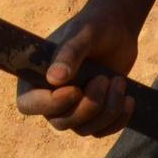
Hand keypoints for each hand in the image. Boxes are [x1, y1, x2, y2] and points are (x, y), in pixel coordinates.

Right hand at [14, 0, 149, 136]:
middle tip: (105, 79)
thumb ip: (69, 53)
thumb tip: (54, 79)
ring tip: (119, 81)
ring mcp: (72, 108)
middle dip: (88, 106)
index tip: (75, 89)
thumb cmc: (95, 26)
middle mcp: (49, 97)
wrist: (118, 31)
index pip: (28, 104)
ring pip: (83, 129)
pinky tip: (129, 99)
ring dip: (106, 110)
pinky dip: (117, 120)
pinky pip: (101, 131)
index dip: (50, 104)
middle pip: (60, 122)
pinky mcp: (93, 115)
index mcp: (35, 76)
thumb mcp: (84, 34)